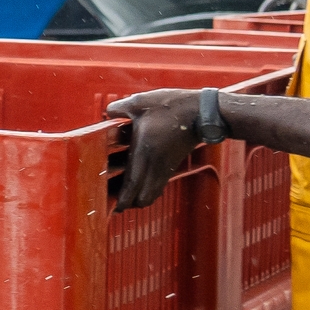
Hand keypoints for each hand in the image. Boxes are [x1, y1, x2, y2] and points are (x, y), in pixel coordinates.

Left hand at [104, 89, 200, 210]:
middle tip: (116, 201)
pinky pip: (159, 184)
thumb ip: (119, 108)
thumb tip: (108, 112)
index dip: (122, 199)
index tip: (113, 207)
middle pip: (143, 197)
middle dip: (129, 203)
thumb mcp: (140, 102)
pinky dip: (149, 188)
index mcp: (144, 152)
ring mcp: (166, 166)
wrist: (202, 111)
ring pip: (152, 193)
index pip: (132, 185)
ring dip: (140, 196)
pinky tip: (141, 180)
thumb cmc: (172, 106)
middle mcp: (155, 164)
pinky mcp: (173, 163)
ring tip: (126, 193)